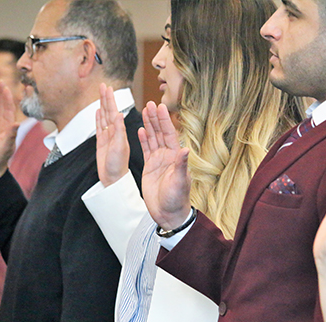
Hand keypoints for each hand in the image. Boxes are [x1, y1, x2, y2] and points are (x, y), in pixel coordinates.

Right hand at [0, 81, 18, 187]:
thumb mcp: (5, 146)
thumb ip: (11, 135)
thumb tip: (18, 124)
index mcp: (9, 127)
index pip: (8, 108)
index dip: (7, 97)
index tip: (5, 86)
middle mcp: (4, 125)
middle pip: (3, 106)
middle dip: (2, 94)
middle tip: (0, 81)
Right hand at [95, 83, 129, 186]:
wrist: (113, 182)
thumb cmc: (119, 168)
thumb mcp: (120, 148)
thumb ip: (119, 132)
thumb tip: (118, 115)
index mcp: (122, 133)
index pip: (116, 112)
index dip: (112, 100)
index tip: (109, 88)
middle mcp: (116, 134)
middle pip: (110, 112)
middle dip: (107, 98)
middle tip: (103, 85)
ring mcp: (109, 138)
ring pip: (105, 118)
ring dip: (103, 105)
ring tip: (101, 94)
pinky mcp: (103, 144)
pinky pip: (100, 128)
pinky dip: (99, 119)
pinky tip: (98, 111)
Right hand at [138, 101, 190, 229]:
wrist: (168, 214)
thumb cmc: (176, 199)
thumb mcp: (179, 181)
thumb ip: (181, 165)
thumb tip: (185, 149)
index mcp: (175, 157)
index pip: (169, 134)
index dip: (165, 120)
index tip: (160, 107)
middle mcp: (168, 156)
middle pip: (160, 133)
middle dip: (155, 118)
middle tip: (149, 103)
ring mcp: (159, 161)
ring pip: (153, 139)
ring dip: (149, 125)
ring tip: (144, 111)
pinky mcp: (150, 167)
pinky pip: (146, 150)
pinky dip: (143, 140)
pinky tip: (140, 130)